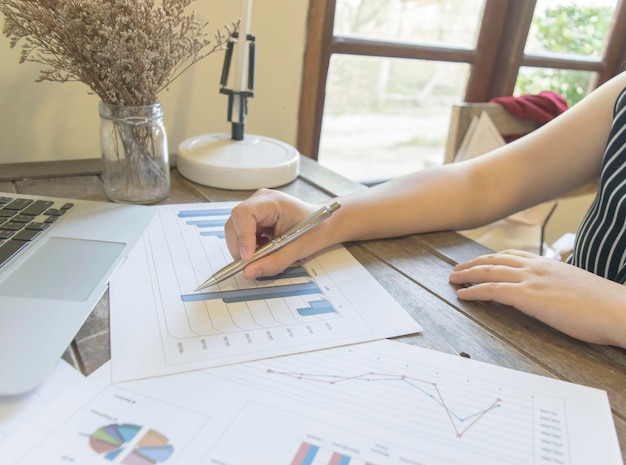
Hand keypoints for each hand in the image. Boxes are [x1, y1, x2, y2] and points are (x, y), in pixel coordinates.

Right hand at [224, 189, 320, 278]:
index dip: (242, 237)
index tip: (247, 258)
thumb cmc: (314, 229)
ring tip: (265, 253)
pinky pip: (241, 235)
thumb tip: (248, 272)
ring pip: (235, 230)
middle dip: (240, 247)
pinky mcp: (253, 218)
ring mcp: (255, 209)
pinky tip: (265, 248)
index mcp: (272, 202)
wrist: (324, 224)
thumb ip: (273, 262)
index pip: (244, 214)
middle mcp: (260, 201)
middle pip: (235, 223)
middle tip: (253, 264)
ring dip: (244, 248)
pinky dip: (248, 247)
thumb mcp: (296, 249)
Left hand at [449, 249, 625, 347]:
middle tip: (457, 269)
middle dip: (473, 264)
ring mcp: (531, 279)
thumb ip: (557, 287)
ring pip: (488, 272)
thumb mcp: (575, 289)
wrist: (618, 310)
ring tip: (453, 279)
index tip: (479, 262)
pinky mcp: (528, 296)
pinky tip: (462, 295)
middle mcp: (537, 266)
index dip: (492, 258)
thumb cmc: (603, 305)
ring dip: (467, 274)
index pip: (513, 255)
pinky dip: (473, 291)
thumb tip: (549, 294)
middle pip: (495, 260)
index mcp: (549, 263)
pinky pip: (492, 290)